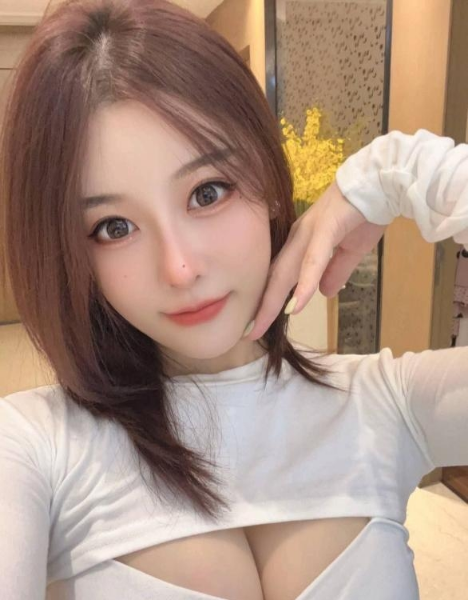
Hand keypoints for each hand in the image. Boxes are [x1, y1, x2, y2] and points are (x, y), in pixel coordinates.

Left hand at [244, 181, 387, 340]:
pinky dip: (304, 284)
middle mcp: (299, 238)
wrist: (380, 183)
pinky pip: (313, 260)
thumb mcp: (350, 251)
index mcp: (302, 243)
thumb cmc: (363, 213)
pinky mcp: (326, 228)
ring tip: (260, 325)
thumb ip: (335, 271)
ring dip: (273, 300)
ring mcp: (310, 232)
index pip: (280, 277)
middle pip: (276, 278)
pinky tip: (296, 304)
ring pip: (287, 271)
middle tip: (248, 333)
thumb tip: (324, 293)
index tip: (257, 325)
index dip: (268, 301)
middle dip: (261, 308)